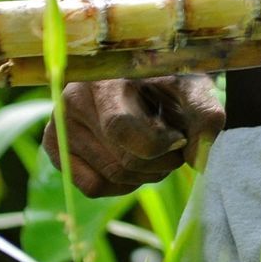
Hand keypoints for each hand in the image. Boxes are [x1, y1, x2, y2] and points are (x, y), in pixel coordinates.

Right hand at [42, 73, 224, 197]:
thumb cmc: (170, 78)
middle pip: (121, 160)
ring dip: (145, 175)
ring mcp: (58, 124)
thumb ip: (205, 113)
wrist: (144, 75)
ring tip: (157, 153)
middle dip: (159, 163)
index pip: (121, 127)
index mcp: (105, 75)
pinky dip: (122, 184)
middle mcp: (72, 97)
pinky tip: (134, 163)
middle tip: (175, 149)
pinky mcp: (55, 147)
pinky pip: (92, 186)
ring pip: (109, 176)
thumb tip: (199, 159)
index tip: (180, 139)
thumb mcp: (193, 85)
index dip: (158, 145)